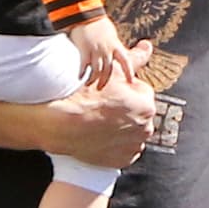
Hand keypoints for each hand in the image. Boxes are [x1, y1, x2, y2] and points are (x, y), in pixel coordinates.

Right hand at [46, 43, 154, 165]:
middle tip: (103, 106)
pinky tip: (101, 135)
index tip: (109, 92)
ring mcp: (134, 146)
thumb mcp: (111, 70)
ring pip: (131, 132)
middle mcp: (145, 128)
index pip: (141, 93)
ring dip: (121, 127)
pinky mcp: (122, 161)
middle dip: (125, 109)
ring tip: (100, 121)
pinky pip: (124, 149)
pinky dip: (115, 143)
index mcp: (147, 106)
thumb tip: (147, 46)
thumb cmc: (84, 96)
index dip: (124, 90)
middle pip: (138, 114)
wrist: (61, 125)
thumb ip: (135, 58)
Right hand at [71, 16, 135, 88]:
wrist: (85, 15)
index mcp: (116, 45)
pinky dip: (82, 73)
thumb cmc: (99, 24)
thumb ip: (115, 47)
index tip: (131, 81)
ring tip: (89, 83)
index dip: (129, 72)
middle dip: (104, 80)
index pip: (126, 61)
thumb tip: (120, 55)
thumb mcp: (111, 35)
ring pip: (96, 70)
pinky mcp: (84, 49)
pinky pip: (84, 65)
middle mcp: (107, 50)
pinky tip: (79, 77)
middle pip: (108, 70)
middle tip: (100, 88)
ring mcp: (95, 50)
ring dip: (93, 79)